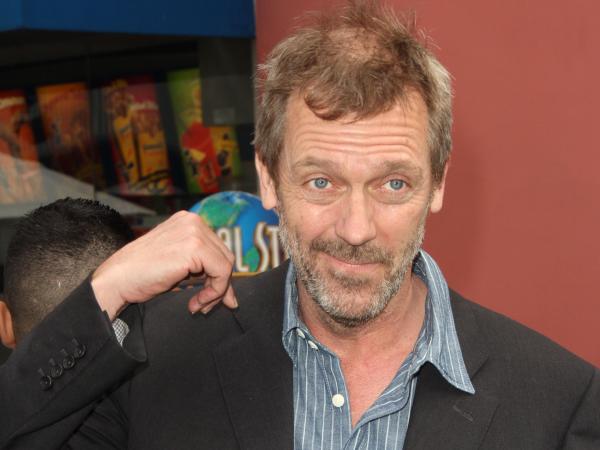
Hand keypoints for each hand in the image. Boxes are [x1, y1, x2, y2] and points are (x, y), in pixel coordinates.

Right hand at [91, 211, 236, 319]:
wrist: (116, 280)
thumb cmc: (140, 275)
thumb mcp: (177, 265)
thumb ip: (200, 269)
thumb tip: (231, 295)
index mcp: (188, 221)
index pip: (217, 249)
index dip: (219, 276)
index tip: (215, 298)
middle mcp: (193, 221)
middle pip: (225, 256)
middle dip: (220, 285)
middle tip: (205, 306)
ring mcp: (194, 232)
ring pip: (226, 265)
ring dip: (216, 292)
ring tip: (198, 306)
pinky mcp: (195, 247)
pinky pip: (221, 273)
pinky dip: (214, 292)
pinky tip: (197, 302)